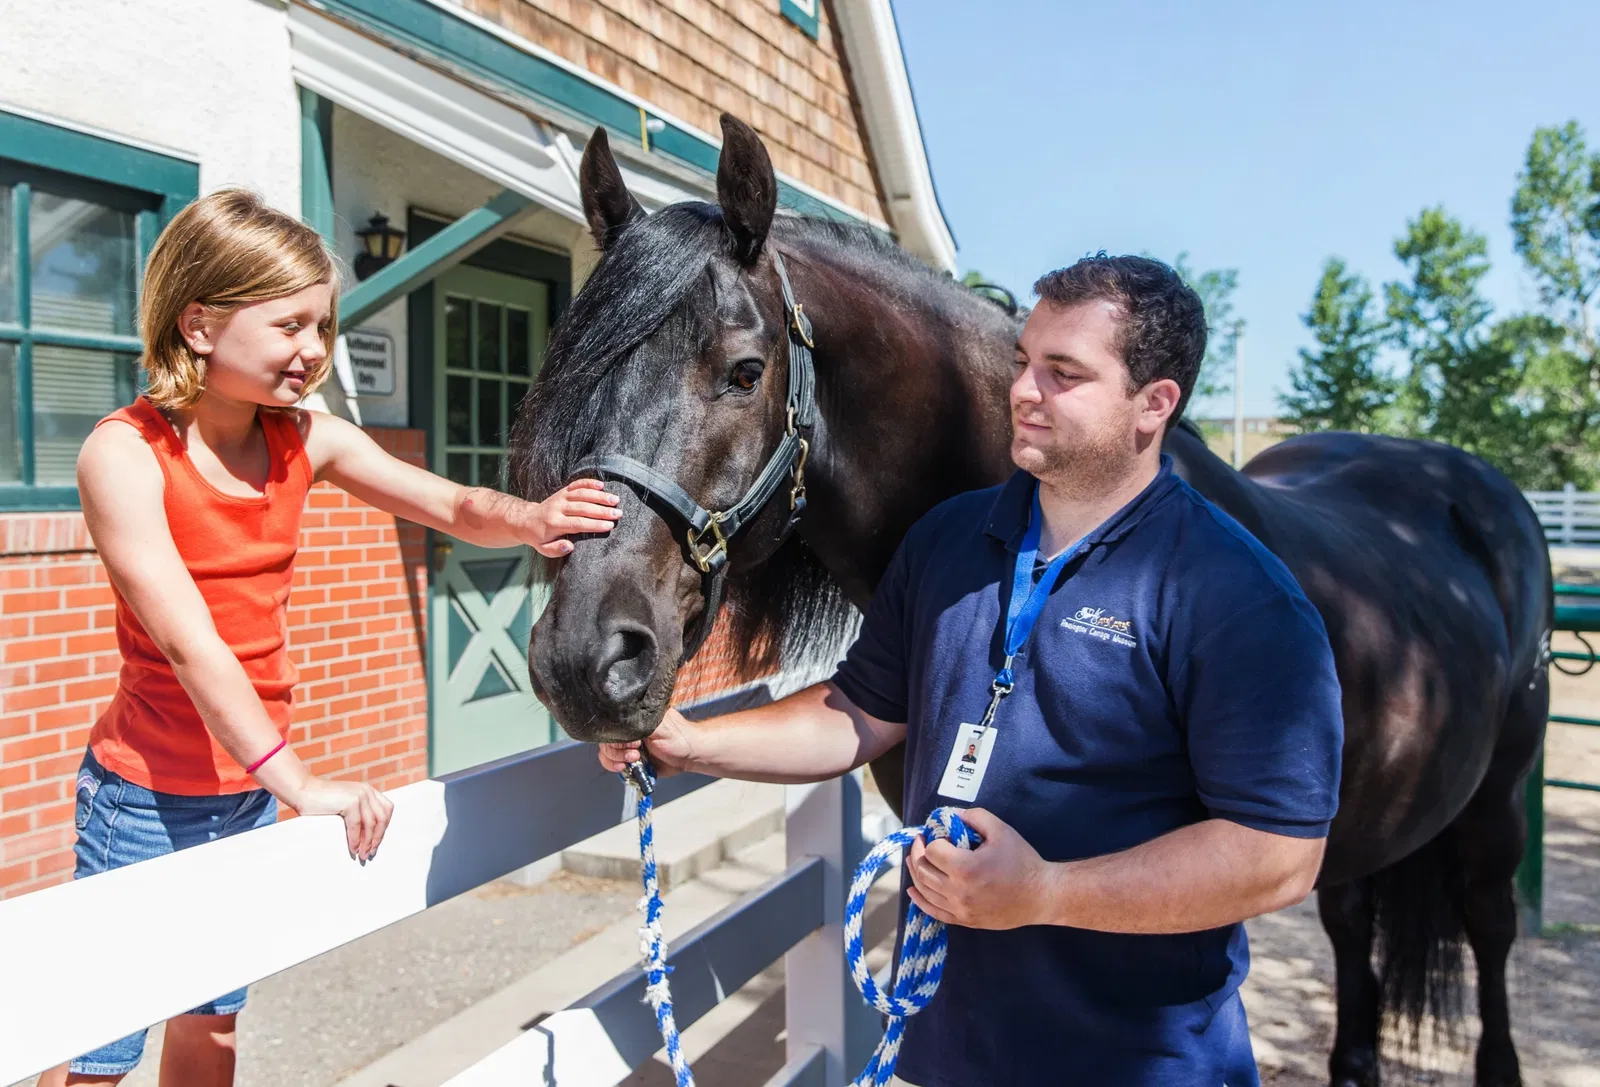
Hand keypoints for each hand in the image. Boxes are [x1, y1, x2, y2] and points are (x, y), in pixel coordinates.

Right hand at [288, 778, 394, 863]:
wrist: (303, 790)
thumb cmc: (320, 800)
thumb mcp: (345, 802)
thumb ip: (358, 811)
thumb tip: (367, 835)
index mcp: (368, 790)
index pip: (386, 810)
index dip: (384, 827)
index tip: (376, 842)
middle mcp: (367, 791)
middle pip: (382, 818)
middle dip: (378, 837)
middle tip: (371, 853)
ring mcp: (359, 795)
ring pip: (371, 824)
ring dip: (368, 842)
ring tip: (363, 855)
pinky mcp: (350, 802)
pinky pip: (357, 826)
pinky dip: (356, 840)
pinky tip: (353, 849)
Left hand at [524, 480, 620, 556]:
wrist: (526, 520)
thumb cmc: (539, 537)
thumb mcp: (543, 549)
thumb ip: (555, 550)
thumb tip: (569, 546)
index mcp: (554, 524)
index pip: (578, 523)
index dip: (595, 524)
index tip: (610, 526)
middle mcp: (558, 508)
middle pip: (583, 508)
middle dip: (602, 511)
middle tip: (618, 514)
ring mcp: (560, 497)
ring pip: (582, 494)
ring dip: (600, 496)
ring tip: (615, 500)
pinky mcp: (563, 491)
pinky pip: (577, 484)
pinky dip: (589, 482)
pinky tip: (602, 484)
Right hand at [597, 709, 696, 777]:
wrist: (689, 756)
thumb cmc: (680, 737)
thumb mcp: (661, 726)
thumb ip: (641, 724)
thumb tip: (622, 722)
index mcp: (634, 717)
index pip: (612, 724)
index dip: (617, 736)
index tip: (633, 744)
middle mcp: (628, 730)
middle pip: (606, 739)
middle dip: (617, 750)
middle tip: (635, 753)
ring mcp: (626, 744)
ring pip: (605, 751)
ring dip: (615, 759)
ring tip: (634, 761)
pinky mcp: (628, 758)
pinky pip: (611, 762)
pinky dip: (615, 766)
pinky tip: (626, 768)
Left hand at [905, 808, 1053, 929]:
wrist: (1041, 895)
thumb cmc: (1022, 861)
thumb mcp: (1001, 830)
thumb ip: (974, 817)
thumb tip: (950, 816)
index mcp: (965, 868)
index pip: (932, 851)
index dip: (933, 839)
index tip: (938, 833)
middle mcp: (958, 891)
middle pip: (923, 870)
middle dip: (918, 852)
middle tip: (921, 840)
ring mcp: (960, 909)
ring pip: (925, 891)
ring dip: (916, 872)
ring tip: (914, 858)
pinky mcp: (964, 920)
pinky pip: (934, 912)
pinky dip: (920, 900)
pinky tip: (914, 890)